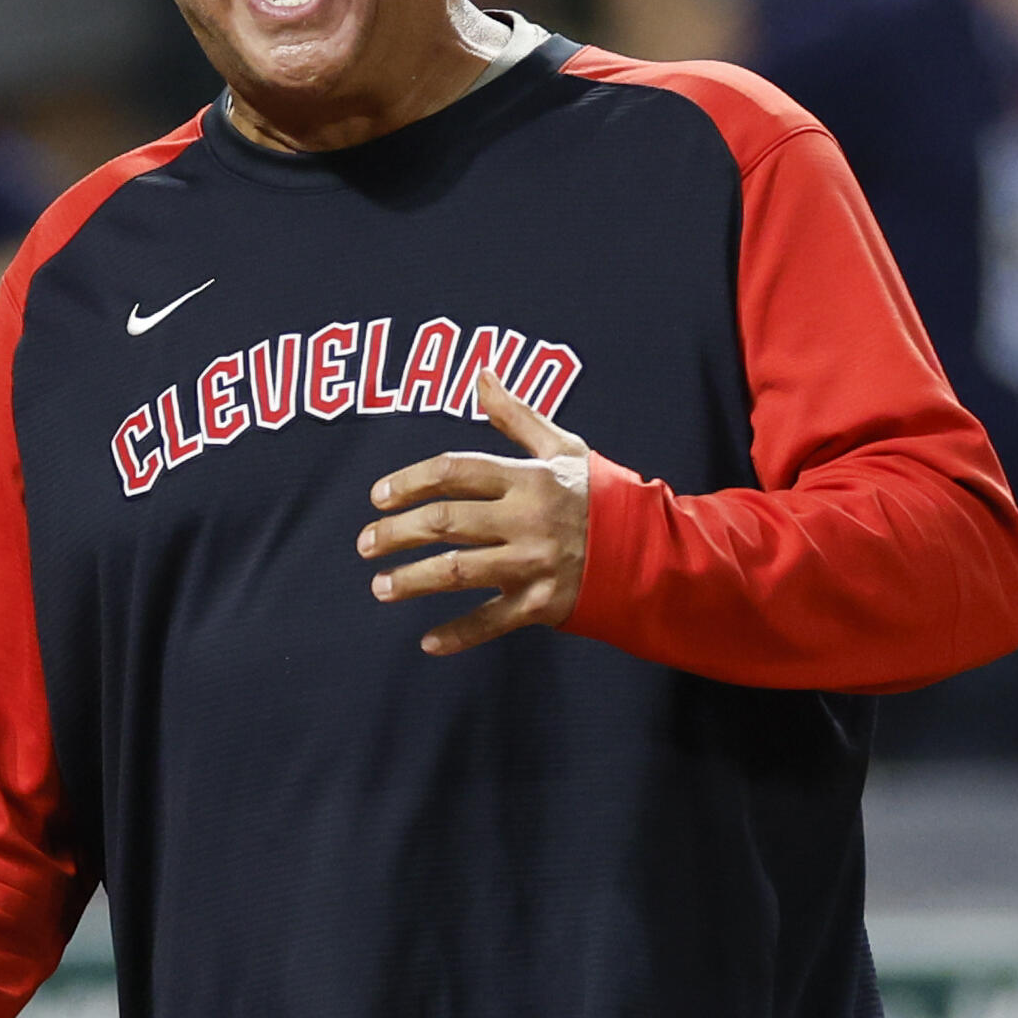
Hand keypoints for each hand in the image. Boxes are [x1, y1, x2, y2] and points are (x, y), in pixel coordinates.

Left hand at [358, 369, 590, 655]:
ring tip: (380, 587)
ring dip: (413, 580)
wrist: (651, 551)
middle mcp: (527, 520)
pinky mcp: (543, 604)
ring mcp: (534, 564)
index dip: (409, 481)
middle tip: (366, 543)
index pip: (455, 472)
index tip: (378, 496)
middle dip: (398, 533)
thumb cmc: (600, 496)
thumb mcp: (563, 448)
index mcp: (529, 479)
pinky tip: (427, 642)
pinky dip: (460, 635)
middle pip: (447, 521)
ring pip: (459, 571)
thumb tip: (480, 375)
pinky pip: (493, 622)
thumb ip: (517, 415)